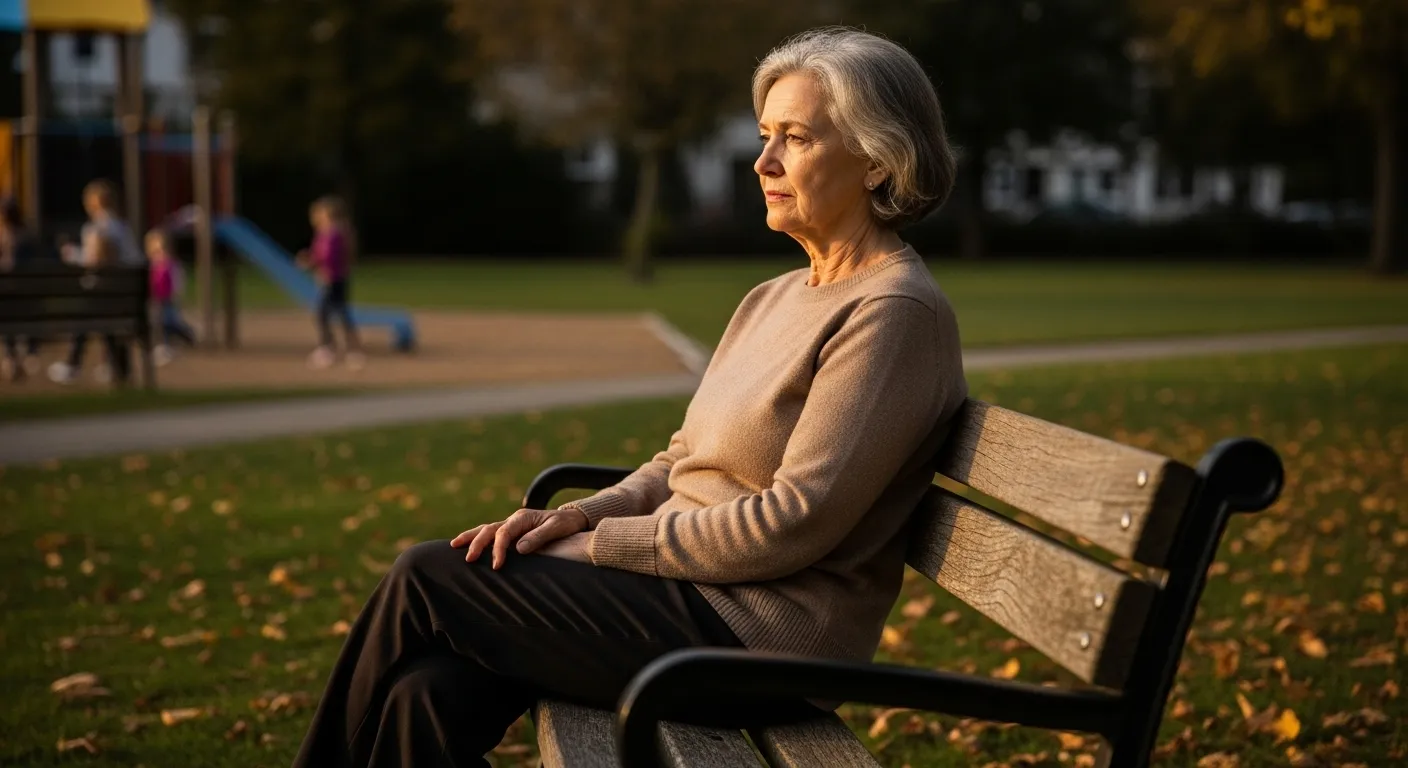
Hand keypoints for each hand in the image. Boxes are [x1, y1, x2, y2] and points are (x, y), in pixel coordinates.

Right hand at [449, 507, 589, 568]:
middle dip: (476, 543)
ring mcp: (511, 525)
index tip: (497, 566)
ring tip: (453, 545)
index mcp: (522, 518)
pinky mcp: (512, 532)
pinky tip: (468, 546)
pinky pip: (491, 534)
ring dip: (470, 537)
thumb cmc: (565, 524)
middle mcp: (514, 520)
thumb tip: (519, 549)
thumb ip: (538, 537)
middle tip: (468, 559)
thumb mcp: (556, 529)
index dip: (498, 549)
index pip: (504, 533)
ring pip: (486, 529)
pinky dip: (478, 538)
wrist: (571, 518)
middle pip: (489, 529)